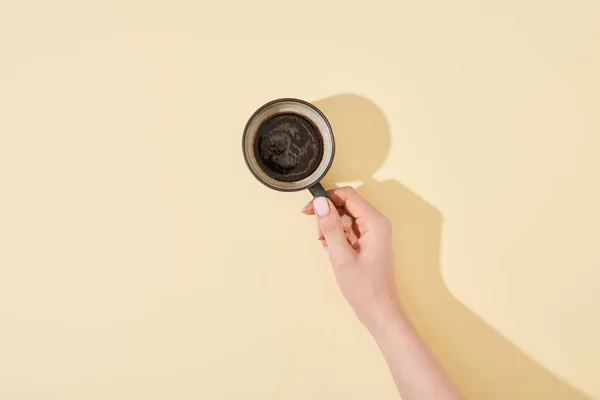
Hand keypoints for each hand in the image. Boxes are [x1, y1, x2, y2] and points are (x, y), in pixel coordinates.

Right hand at [302, 187, 402, 333]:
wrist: (379, 311)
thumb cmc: (364, 288)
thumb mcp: (341, 256)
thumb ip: (330, 227)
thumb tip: (320, 203)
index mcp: (375, 223)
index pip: (348, 195)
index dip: (327, 198)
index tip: (309, 211)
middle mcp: (377, 223)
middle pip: (346, 205)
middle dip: (328, 216)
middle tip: (320, 236)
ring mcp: (373, 233)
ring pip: (345, 217)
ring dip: (331, 228)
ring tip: (327, 248)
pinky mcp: (369, 242)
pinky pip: (348, 230)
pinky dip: (337, 237)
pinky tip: (333, 252)